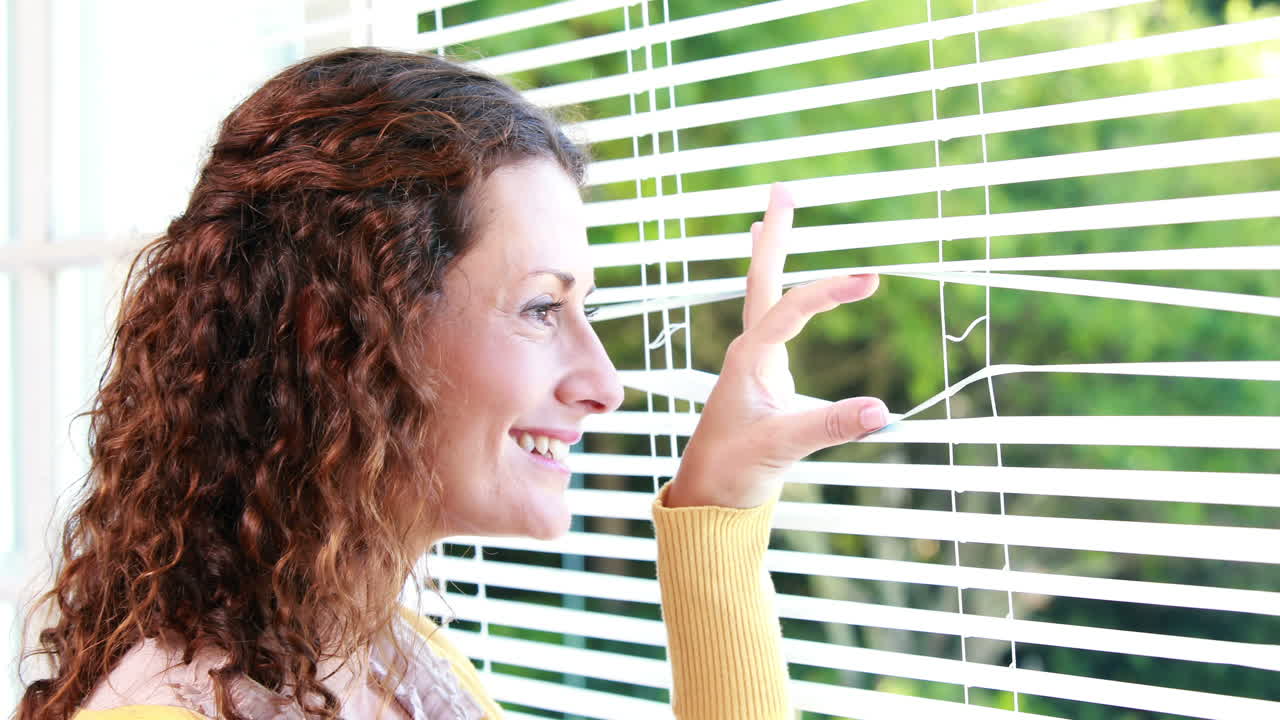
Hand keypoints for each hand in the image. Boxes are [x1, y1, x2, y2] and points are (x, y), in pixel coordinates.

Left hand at [666, 183, 887, 508]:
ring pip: (763, 298)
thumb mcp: (783, 447)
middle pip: (762, 281)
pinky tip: (781, 294)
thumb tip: (883, 410)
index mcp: (750, 359)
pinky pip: (771, 323)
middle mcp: (748, 353)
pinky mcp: (763, 381)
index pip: (793, 307)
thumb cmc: (733, 471)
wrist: (706, 499)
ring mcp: (755, 365)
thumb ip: (830, 425)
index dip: (831, 290)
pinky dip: (777, 295)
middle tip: (781, 191)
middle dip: (774, 236)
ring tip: (768, 220)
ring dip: (770, 257)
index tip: (872, 280)